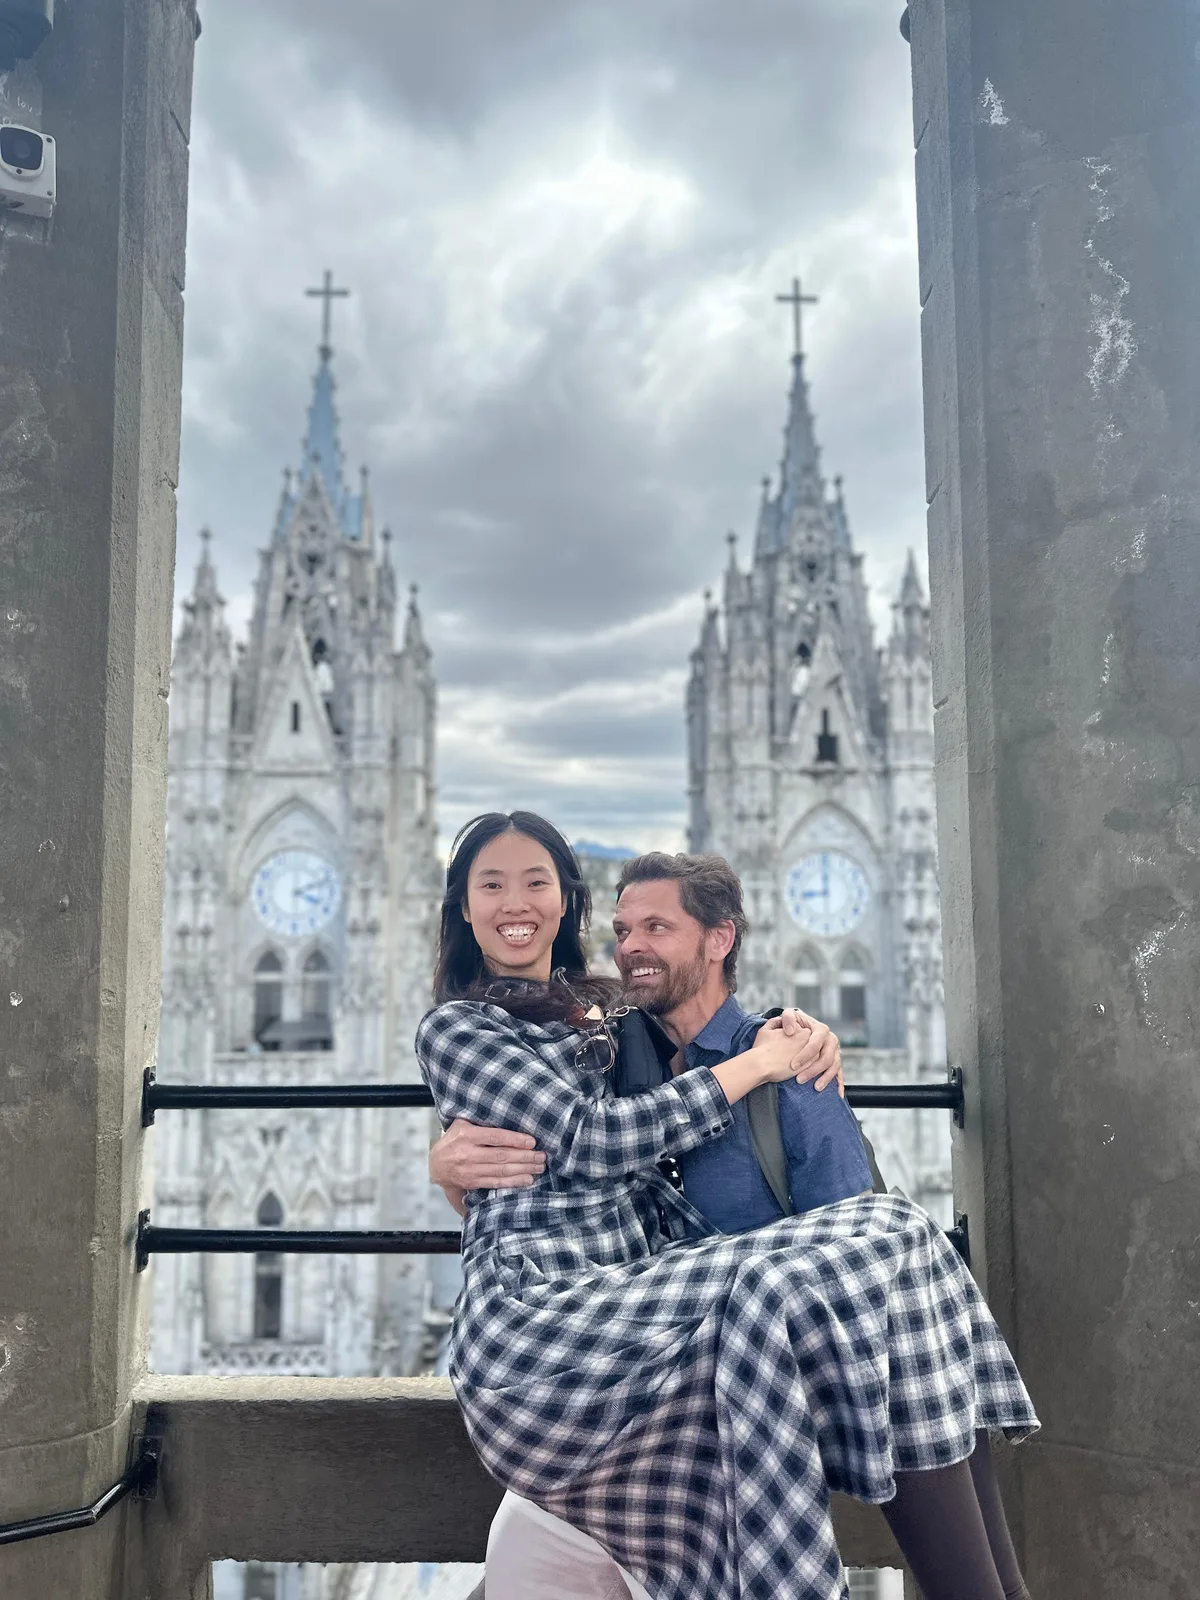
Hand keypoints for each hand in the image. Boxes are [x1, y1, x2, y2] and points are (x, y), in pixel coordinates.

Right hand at [429, 1118, 546, 1194]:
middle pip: (502, 1156)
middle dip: (525, 1156)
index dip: (515, 1140)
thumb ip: (480, 1121)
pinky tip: (527, 1179)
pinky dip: (513, 1182)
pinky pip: (496, 1183)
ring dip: (523, 1169)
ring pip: (501, 1170)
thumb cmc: (453, 1140)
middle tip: (542, 1156)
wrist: (435, 1165)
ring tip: (539, 1167)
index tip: (532, 1142)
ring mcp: (470, 1170)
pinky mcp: (472, 1183)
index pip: (495, 1137)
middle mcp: (468, 1153)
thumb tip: (507, 1114)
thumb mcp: (461, 1124)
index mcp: (467, 1135)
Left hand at [750, 1011, 843, 1093]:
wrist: (802, 1027)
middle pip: (826, 1057)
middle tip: (799, 1080)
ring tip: (815, 1088)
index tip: (793, 1066)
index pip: (815, 1044)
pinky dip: (839, 1084)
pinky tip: (837, 1094)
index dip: (805, 1055)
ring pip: (834, 1066)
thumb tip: (790, 1031)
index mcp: (821, 1029)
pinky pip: (840, 1073)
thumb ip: (788, 1018)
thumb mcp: (790, 1014)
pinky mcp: (836, 1060)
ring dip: (825, 1078)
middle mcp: (831, 1040)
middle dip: (813, 1070)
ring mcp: (835, 1051)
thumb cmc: (795, 1022)